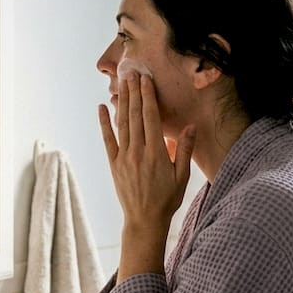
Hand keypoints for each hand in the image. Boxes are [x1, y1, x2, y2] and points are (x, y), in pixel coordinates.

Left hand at [98, 72, 195, 275]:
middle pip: (135, 115)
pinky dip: (104, 123)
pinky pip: (108, 140)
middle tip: (132, 72)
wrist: (145, 220)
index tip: (146, 79)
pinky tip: (101, 108)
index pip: (151, 117)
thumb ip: (184, 149)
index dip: (148, 96)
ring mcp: (124, 157)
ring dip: (121, 101)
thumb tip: (191, 126)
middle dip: (134, 92)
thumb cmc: (167, 199)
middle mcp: (138, 152)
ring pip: (122, 123)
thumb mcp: (182, 176)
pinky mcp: (114, 164)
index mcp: (156, 153)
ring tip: (121, 83)